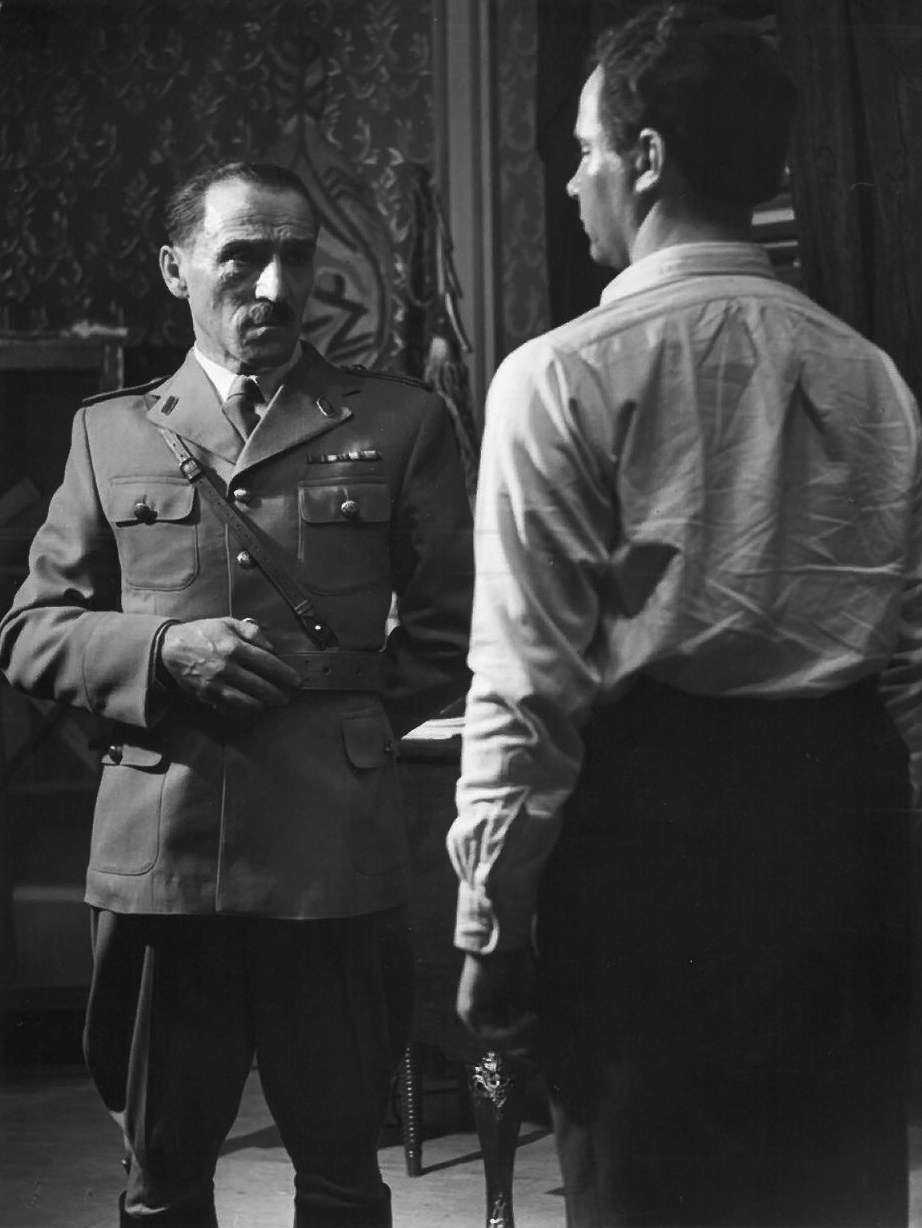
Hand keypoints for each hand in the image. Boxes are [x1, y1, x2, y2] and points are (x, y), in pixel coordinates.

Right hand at [158, 617, 301, 717]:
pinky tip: (251, 708)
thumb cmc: (201, 633)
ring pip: (246, 701)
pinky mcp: (207, 696)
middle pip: (259, 686)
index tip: (296, 681)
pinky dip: (242, 711)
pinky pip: (229, 708)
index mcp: (233, 647)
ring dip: (262, 704)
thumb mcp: (227, 623)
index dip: (284, 673)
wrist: (170, 648)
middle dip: (277, 694)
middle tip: (286, 697)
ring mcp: (216, 684)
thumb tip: (271, 647)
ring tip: (270, 703)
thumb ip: (252, 631)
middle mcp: (226, 668)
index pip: (267, 663)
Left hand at [456, 949, 538, 1059]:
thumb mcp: (523, 998)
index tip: (537, 1056)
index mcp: (490, 1012)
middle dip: (519, 1050)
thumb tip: (535, 1045)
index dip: (520, 1051)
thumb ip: (523, 1020)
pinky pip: (489, 1033)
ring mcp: (471, 1014)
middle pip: (498, 1045)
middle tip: (536, 1052)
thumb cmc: (515, 964)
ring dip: (518, 1037)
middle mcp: (477, 1015)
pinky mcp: (468, 1010)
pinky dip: (511, 1031)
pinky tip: (528, 1018)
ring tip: (535, 1022)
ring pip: (494, 1042)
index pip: (503, 1041)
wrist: (504, 943)